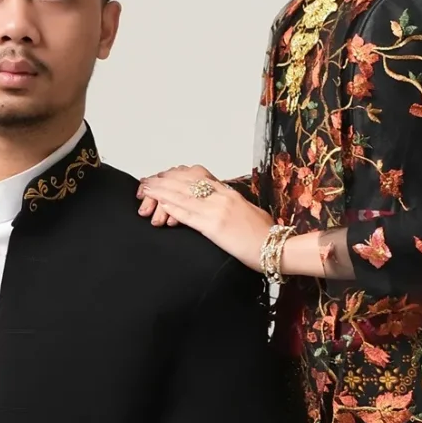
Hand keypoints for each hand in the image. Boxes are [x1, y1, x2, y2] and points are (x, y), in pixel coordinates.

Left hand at [136, 163, 271, 269]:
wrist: (276, 247)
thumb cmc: (265, 234)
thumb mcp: (248, 211)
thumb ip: (233, 204)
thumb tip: (224, 202)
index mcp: (229, 192)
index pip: (197, 176)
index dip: (176, 175)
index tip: (163, 176)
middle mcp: (221, 196)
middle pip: (185, 181)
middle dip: (163, 180)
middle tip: (147, 182)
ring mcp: (217, 210)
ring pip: (182, 195)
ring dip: (160, 191)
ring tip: (145, 190)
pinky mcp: (213, 226)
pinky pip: (187, 214)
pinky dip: (171, 207)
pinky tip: (159, 205)